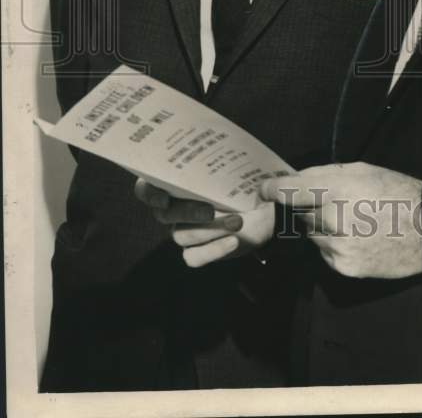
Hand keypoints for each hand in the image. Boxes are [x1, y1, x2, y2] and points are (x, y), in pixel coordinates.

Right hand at [134, 179, 274, 267]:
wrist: (261, 212)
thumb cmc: (244, 183)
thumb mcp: (245, 170)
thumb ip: (248, 170)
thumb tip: (267, 184)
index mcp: (177, 183)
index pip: (147, 188)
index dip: (149, 193)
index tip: (163, 197)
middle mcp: (174, 208)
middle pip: (164, 214)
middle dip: (187, 212)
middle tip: (210, 211)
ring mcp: (183, 231)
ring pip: (181, 235)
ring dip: (210, 230)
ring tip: (237, 222)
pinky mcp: (196, 251)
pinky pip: (194, 257)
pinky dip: (214, 250)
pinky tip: (233, 241)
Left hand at [259, 162, 421, 279]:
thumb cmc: (397, 193)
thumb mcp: (363, 170)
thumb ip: (325, 174)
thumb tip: (295, 179)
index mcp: (335, 190)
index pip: (287, 191)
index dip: (271, 189)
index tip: (263, 189)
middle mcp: (331, 219)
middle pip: (298, 212)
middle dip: (307, 206)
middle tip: (331, 201)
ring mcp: (336, 246)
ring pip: (311, 233)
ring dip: (321, 226)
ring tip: (351, 220)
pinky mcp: (342, 267)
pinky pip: (323, 252)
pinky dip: (332, 244)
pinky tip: (356, 237)